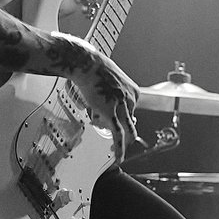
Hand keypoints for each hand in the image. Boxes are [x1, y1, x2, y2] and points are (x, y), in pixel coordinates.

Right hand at [68, 42, 140, 163]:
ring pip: (127, 130)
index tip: (115, 121)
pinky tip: (118, 155)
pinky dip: (119, 146)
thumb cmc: (93, 67)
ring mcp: (121, 105)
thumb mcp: (109, 79)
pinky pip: (117, 133)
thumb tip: (103, 102)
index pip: (132, 110)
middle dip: (128, 133)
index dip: (121, 117)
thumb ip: (111, 91)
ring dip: (122, 142)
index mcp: (132, 90)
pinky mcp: (110, 112)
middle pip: (131, 121)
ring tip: (118, 152)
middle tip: (123, 142)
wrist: (86, 63)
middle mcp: (130, 98)